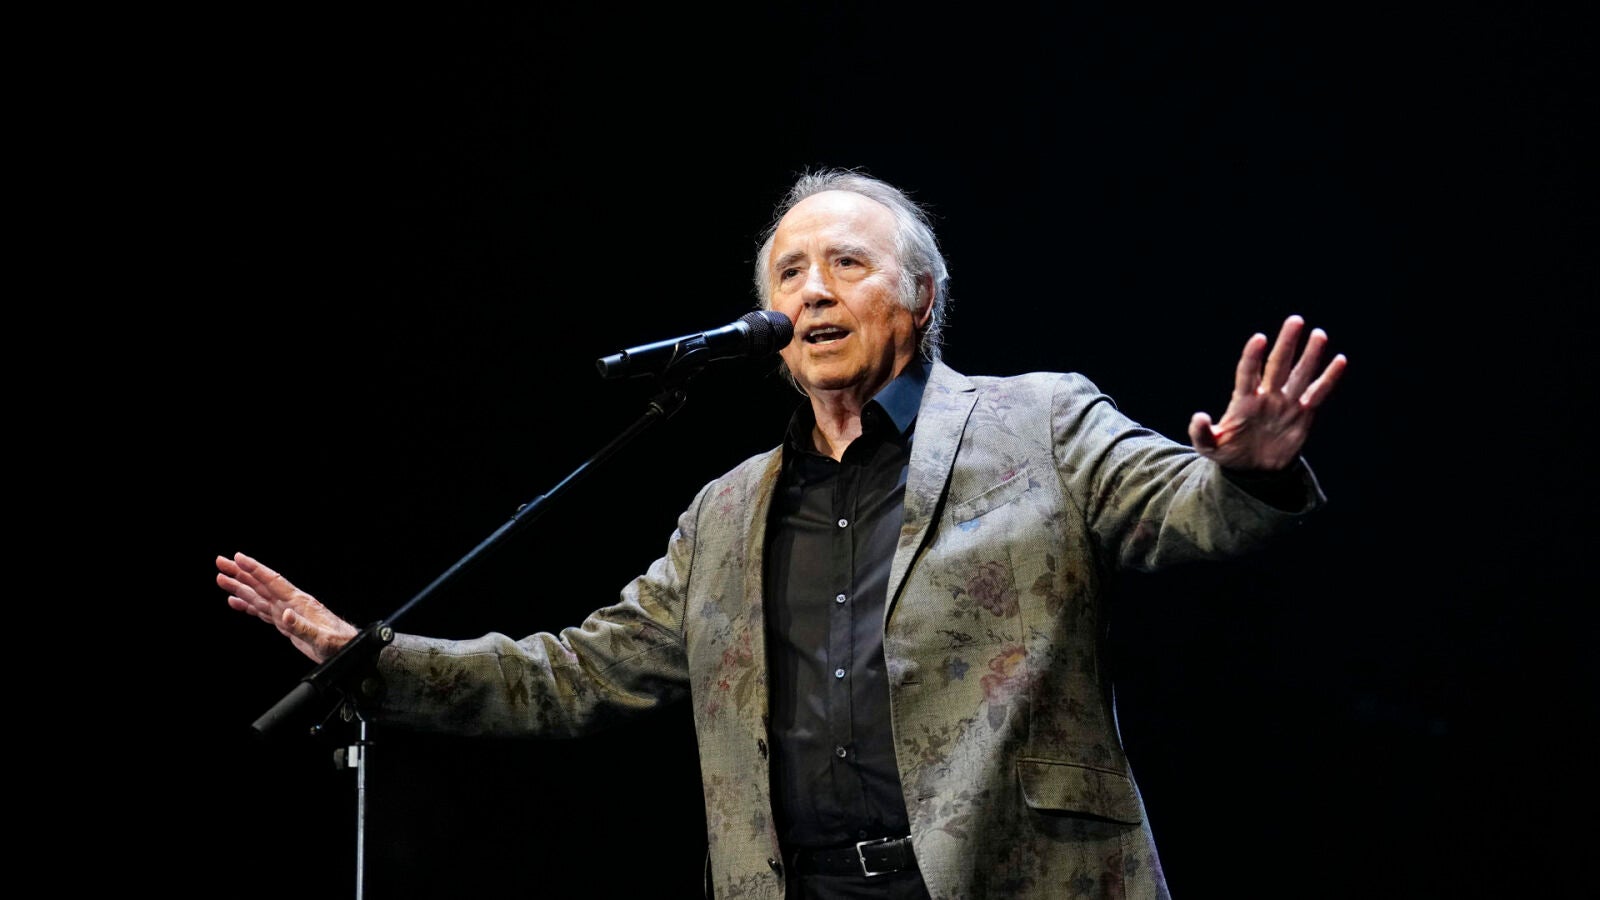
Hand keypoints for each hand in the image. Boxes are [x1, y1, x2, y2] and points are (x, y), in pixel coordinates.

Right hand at [217, 552, 357, 662]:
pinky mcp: (285, 624)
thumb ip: (302, 627)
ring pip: (258, 596)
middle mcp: (290, 604)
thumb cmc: (338, 643)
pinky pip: (262, 611)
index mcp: (299, 602)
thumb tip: (285, 615)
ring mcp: (287, 612)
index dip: (255, 569)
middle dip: (240, 572)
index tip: (238, 557)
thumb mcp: (321, 638)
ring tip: (222, 578)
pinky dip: (247, 606)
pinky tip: (235, 601)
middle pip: (261, 584)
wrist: (346, 650)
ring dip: (240, 587)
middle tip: (220, 561)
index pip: (272, 581)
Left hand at [1188, 315, 1346, 470]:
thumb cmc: (1229, 453)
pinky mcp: (1302, 414)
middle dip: (1287, 343)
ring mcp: (1285, 403)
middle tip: (1295, 320)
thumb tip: (1199, 417)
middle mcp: (1266, 396)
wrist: (1253, 470)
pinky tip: (1339, 360)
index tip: (1259, 338)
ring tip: (1319, 334)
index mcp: (1243, 400)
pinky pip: (1318, 393)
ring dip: (1310, 355)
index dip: (1252, 356)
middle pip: (1278, 365)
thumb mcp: (1209, 447)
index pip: (1248, 373)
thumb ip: (1201, 433)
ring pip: (1300, 374)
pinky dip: (1328, 379)